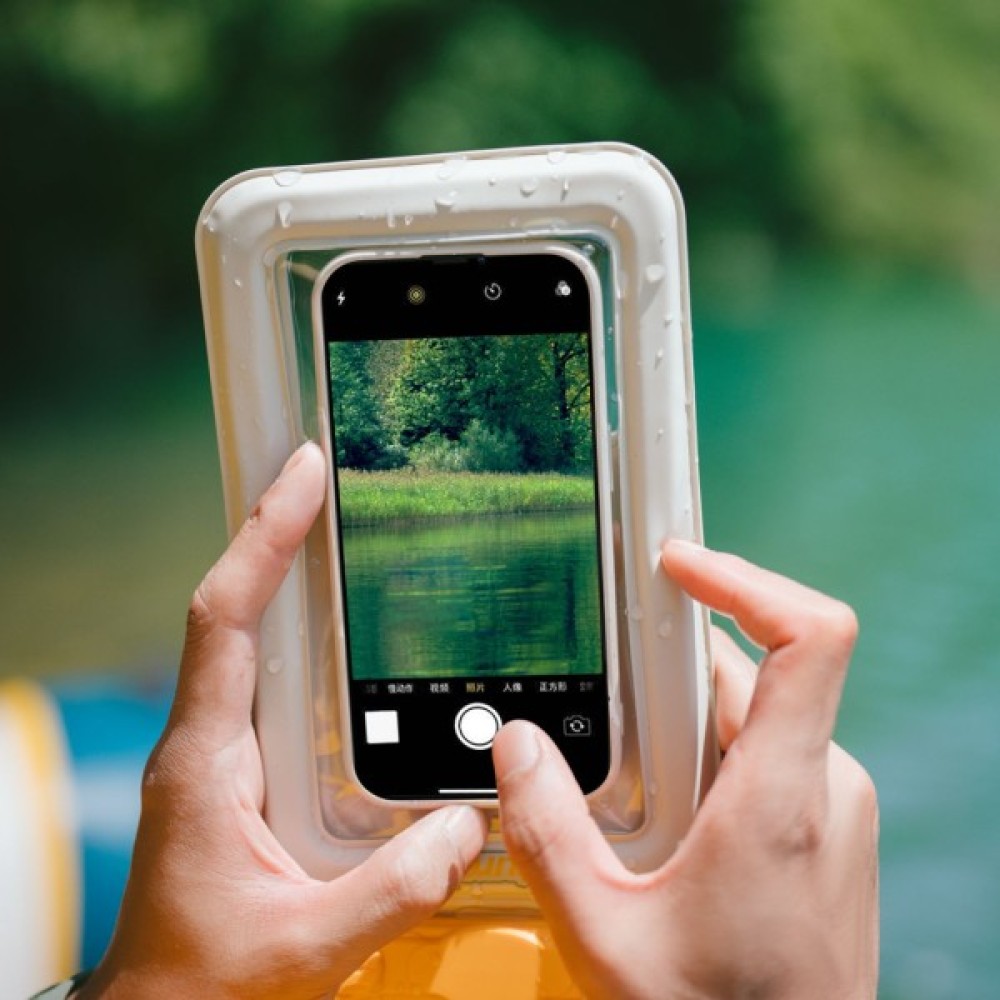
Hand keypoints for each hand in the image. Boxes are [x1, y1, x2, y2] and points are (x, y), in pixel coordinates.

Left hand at [78, 443, 486, 999]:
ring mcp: (224, 751)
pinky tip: (353, 634)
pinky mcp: (245, 769)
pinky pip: (274, 680)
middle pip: (236, 607)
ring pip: (253, 640)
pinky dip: (304, 635)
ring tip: (342, 530)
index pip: (224, 618)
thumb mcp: (304, 946)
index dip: (262, 538)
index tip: (300, 477)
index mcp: (208, 758)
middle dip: (276, 534)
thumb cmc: (202, 982)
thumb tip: (465, 830)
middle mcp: (210, 739)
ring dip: (288, 579)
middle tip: (326, 480)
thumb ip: (390, 892)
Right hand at [493, 540, 878, 998]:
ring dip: (687, 717)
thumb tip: (517, 748)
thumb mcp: (605, 937)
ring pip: (756, 712)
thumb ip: (548, 835)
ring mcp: (835, 805)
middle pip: (754, 671)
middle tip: (609, 688)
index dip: (746, 579)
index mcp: (782, 799)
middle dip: (672, 670)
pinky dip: (712, 750)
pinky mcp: (829, 824)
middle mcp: (826, 788)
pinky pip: (769, 748)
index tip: (680, 562)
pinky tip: (667, 807)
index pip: (810, 638)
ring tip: (630, 772)